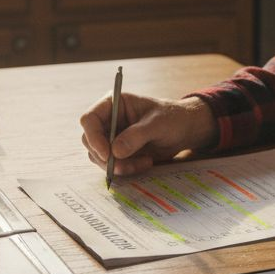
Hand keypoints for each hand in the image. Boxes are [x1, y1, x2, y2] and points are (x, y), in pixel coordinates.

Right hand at [79, 93, 215, 177]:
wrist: (184, 130)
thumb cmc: (172, 118)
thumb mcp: (157, 124)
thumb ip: (137, 135)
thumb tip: (115, 151)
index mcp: (113, 104)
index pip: (89, 119)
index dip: (93, 137)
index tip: (107, 154)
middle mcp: (108, 120)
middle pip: (90, 141)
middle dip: (105, 157)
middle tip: (124, 166)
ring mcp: (112, 137)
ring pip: (99, 156)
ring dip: (118, 165)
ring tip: (143, 162)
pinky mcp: (118, 152)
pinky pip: (112, 165)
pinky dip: (126, 169)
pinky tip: (145, 163)